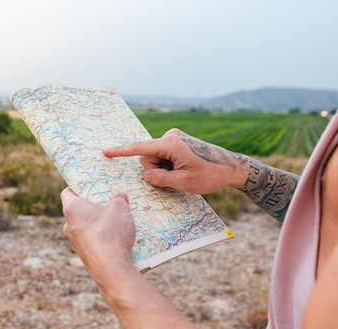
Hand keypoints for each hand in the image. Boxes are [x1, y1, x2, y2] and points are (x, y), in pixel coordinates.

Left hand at [61, 188, 135, 273]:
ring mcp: (75, 243)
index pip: (67, 192)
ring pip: (85, 228)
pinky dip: (101, 240)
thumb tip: (121, 196)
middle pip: (78, 211)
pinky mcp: (85, 256)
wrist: (110, 267)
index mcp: (72, 209)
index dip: (77, 187)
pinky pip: (92, 243)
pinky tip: (117, 240)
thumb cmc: (110, 232)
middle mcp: (69, 226)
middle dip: (92, 207)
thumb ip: (120, 198)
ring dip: (97, 225)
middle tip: (108, 204)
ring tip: (116, 223)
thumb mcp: (120, 207)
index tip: (88, 186)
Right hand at [104, 128, 248, 193]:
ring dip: (165, 169)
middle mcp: (170, 136)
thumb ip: (160, 179)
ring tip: (184, 171)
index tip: (106, 152)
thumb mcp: (184, 182)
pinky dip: (169, 165)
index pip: (139, 149)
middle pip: (147, 157)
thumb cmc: (210, 175)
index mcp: (171, 144)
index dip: (121, 152)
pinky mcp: (177, 142)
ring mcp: (174, 138)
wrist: (231, 167)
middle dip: (157, 170)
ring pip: (155, 158)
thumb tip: (146, 175)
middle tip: (178, 176)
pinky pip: (163, 156)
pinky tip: (184, 167)